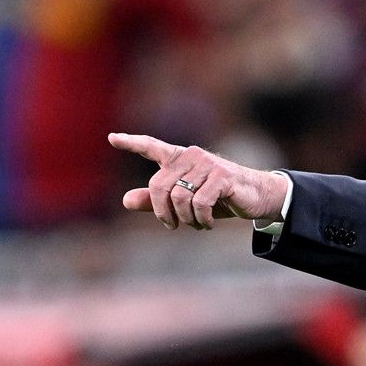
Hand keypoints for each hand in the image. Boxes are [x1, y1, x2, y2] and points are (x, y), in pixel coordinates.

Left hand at [108, 133, 287, 229]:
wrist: (254, 197)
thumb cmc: (217, 198)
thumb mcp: (183, 202)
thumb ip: (155, 201)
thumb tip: (125, 201)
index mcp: (179, 159)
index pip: (151, 147)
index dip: (131, 143)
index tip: (111, 139)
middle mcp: (190, 156)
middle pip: (159, 186)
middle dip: (163, 213)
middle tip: (173, 226)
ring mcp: (206, 164)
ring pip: (179, 197)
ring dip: (185, 219)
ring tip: (196, 224)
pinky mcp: (221, 177)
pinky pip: (199, 203)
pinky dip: (201, 220)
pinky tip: (207, 224)